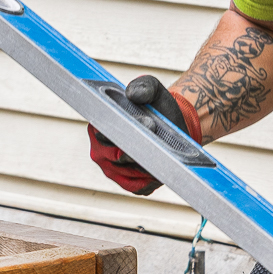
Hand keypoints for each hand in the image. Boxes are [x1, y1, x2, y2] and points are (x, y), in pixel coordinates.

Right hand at [88, 75, 202, 194]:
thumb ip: (143, 86)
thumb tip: (133, 94)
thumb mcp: (153, 89)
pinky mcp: (128, 184)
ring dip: (147, 165)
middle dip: (138, 149)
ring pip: (127, 173)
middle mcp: (100, 149)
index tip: (148, 124)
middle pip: (115, 156)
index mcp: (99, 125)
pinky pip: (137, 187)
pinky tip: (162, 169)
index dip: (125, 130)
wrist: (174, 123)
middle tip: (159, 140)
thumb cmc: (157, 105)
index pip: (104, 133)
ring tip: (164, 154)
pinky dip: (150, 180)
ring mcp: (112, 169)